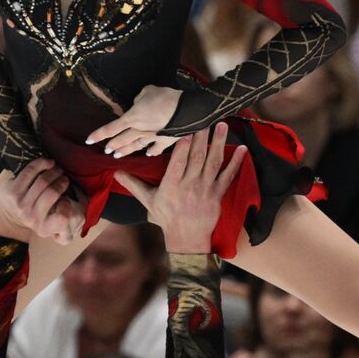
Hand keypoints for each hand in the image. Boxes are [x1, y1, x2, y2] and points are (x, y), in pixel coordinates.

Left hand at [0, 157, 82, 243]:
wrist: (10, 212)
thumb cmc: (38, 211)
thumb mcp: (52, 219)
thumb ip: (66, 214)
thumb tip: (84, 202)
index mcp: (44, 228)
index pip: (62, 218)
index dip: (68, 205)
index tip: (68, 199)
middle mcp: (31, 219)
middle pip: (52, 193)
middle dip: (61, 181)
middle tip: (64, 178)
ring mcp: (20, 205)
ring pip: (42, 181)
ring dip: (54, 171)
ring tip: (57, 170)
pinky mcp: (12, 191)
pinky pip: (30, 172)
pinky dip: (42, 163)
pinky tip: (48, 163)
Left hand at [86, 85, 182, 158]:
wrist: (187, 110)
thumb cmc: (166, 98)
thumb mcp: (149, 91)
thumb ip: (139, 97)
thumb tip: (137, 103)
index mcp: (133, 117)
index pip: (111, 128)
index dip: (99, 134)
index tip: (89, 140)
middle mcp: (140, 130)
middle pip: (122, 140)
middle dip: (113, 145)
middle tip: (106, 151)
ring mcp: (152, 137)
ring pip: (136, 146)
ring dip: (126, 151)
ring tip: (118, 155)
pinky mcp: (165, 141)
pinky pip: (156, 148)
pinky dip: (151, 152)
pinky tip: (148, 154)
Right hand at [115, 124, 246, 252]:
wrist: (187, 239)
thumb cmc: (166, 218)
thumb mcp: (148, 201)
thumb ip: (133, 184)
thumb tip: (115, 172)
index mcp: (171, 186)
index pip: (178, 163)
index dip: (182, 147)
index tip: (186, 130)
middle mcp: (190, 186)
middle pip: (197, 158)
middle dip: (202, 137)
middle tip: (205, 118)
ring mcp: (206, 189)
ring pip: (213, 163)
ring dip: (219, 143)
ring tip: (222, 125)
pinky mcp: (218, 194)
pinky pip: (228, 176)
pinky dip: (236, 163)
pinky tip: (242, 149)